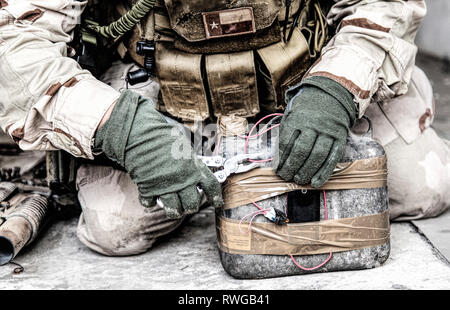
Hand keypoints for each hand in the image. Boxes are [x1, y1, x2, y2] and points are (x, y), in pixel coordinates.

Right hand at [94, 90, 221, 218]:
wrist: (141, 134)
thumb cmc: (162, 137)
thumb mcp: (184, 148)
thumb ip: (191, 163)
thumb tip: (198, 173)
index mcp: (194, 168)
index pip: (211, 186)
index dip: (216, 197)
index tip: (217, 203)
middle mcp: (182, 180)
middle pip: (192, 204)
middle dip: (191, 206)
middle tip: (188, 204)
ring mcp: (166, 186)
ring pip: (174, 210)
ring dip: (174, 210)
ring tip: (172, 206)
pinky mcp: (149, 189)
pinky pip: (151, 203)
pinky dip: (151, 201)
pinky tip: (152, 195)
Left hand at [275, 76, 355, 187]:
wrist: (331, 95)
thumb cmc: (305, 109)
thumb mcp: (291, 114)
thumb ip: (285, 134)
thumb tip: (278, 160)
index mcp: (298, 117)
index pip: (287, 142)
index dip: (281, 160)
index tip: (277, 170)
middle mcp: (314, 124)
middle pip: (301, 151)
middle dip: (292, 168)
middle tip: (286, 177)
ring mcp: (328, 131)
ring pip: (317, 156)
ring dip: (307, 172)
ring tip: (299, 180)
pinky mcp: (340, 137)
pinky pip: (332, 158)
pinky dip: (324, 172)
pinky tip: (316, 181)